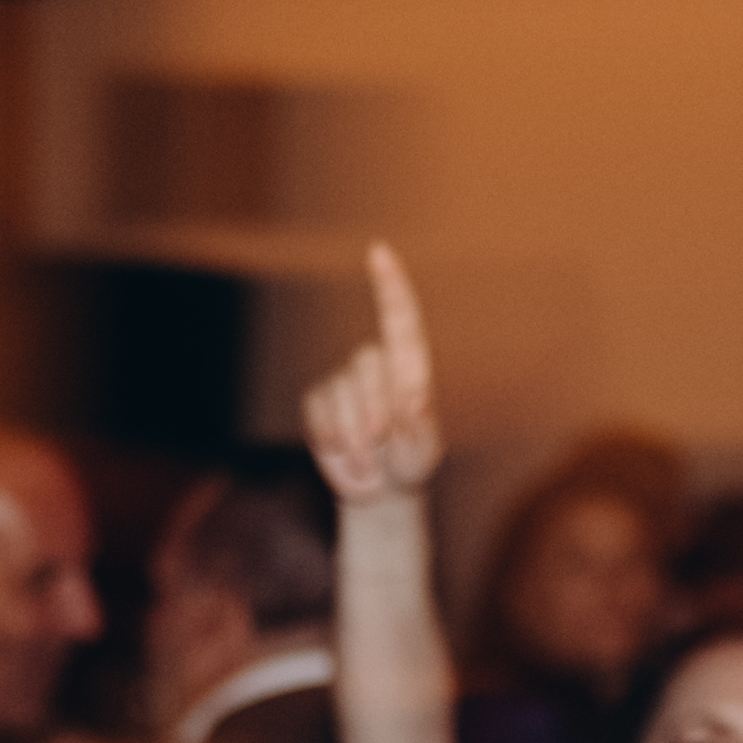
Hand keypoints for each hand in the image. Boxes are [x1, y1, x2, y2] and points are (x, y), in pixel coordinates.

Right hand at [300, 241, 444, 507]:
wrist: (379, 491)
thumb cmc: (411, 464)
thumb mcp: (424, 451)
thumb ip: (420, 425)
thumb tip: (412, 394)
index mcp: (410, 368)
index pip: (400, 319)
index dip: (389, 284)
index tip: (379, 251)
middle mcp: (376, 366)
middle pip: (367, 365)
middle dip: (376, 409)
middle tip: (386, 443)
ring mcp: (344, 381)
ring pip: (341, 392)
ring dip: (356, 435)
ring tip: (370, 459)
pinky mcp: (320, 400)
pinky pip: (319, 410)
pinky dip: (332, 438)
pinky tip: (343, 453)